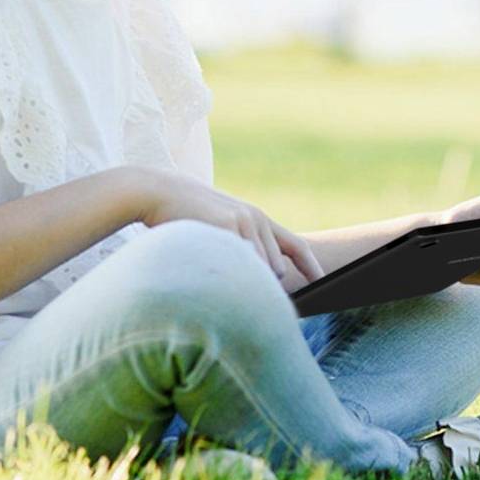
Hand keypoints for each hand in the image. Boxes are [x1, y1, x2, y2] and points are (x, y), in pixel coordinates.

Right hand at [134, 167, 324, 290]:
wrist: (158, 191)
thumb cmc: (184, 214)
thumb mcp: (219, 225)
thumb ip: (240, 245)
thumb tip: (258, 276)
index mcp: (256, 218)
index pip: (294, 245)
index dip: (310, 265)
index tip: (322, 282)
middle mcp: (255, 219)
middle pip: (274, 270)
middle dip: (262, 285)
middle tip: (237, 288)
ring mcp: (243, 222)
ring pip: (257, 271)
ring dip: (244, 281)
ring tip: (215, 274)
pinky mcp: (228, 227)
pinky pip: (238, 264)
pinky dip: (229, 274)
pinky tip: (208, 267)